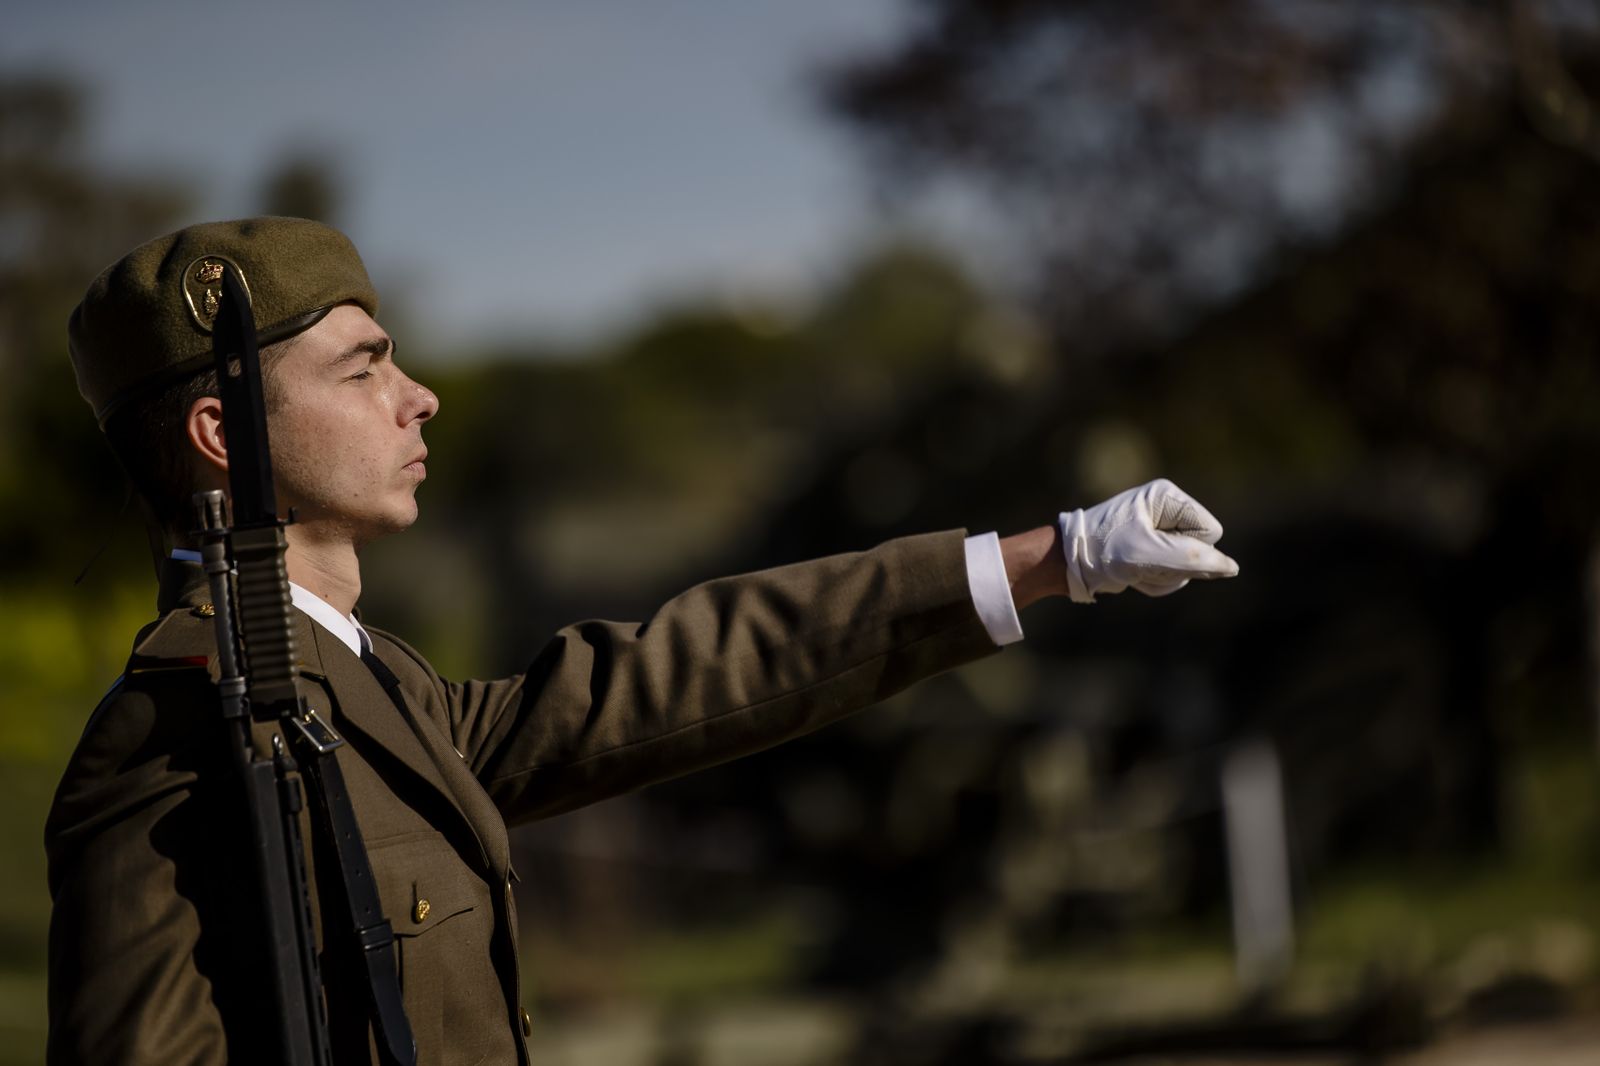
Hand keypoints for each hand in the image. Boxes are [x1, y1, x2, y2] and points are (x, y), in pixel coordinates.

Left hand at [1059, 479, 1237, 602]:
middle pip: (1200, 551)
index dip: (1188, 549)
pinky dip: (1153, 580)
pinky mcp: (1154, 548)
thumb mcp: (1152, 554)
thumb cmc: (1106, 550)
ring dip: (1161, 576)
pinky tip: (1132, 574)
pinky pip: (1171, 574)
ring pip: (1187, 567)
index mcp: (1168, 497)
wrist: (1068, 562)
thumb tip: (1232, 568)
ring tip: (1133, 568)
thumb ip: (1196, 560)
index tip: (1154, 547)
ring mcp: (1161, 530)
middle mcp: (1167, 509)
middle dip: (1173, 565)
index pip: (1210, 532)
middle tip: (1139, 561)